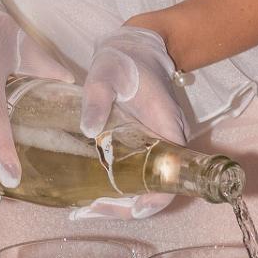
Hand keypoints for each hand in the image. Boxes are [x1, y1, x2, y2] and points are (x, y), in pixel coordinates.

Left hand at [68, 24, 191, 222]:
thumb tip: (89, 129)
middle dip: (127, 207)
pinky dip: (118, 187)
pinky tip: (91, 191)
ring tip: (86, 208)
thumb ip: (97, 98)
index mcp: (167, 127)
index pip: (172, 174)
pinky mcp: (145, 143)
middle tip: (90, 210)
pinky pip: (137, 172)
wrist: (134, 47)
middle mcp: (168, 141)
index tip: (130, 207)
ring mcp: (157, 144)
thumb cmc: (122, 60)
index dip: (155, 197)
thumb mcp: (105, 74)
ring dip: (120, 201)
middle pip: (157, 188)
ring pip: (147, 184)